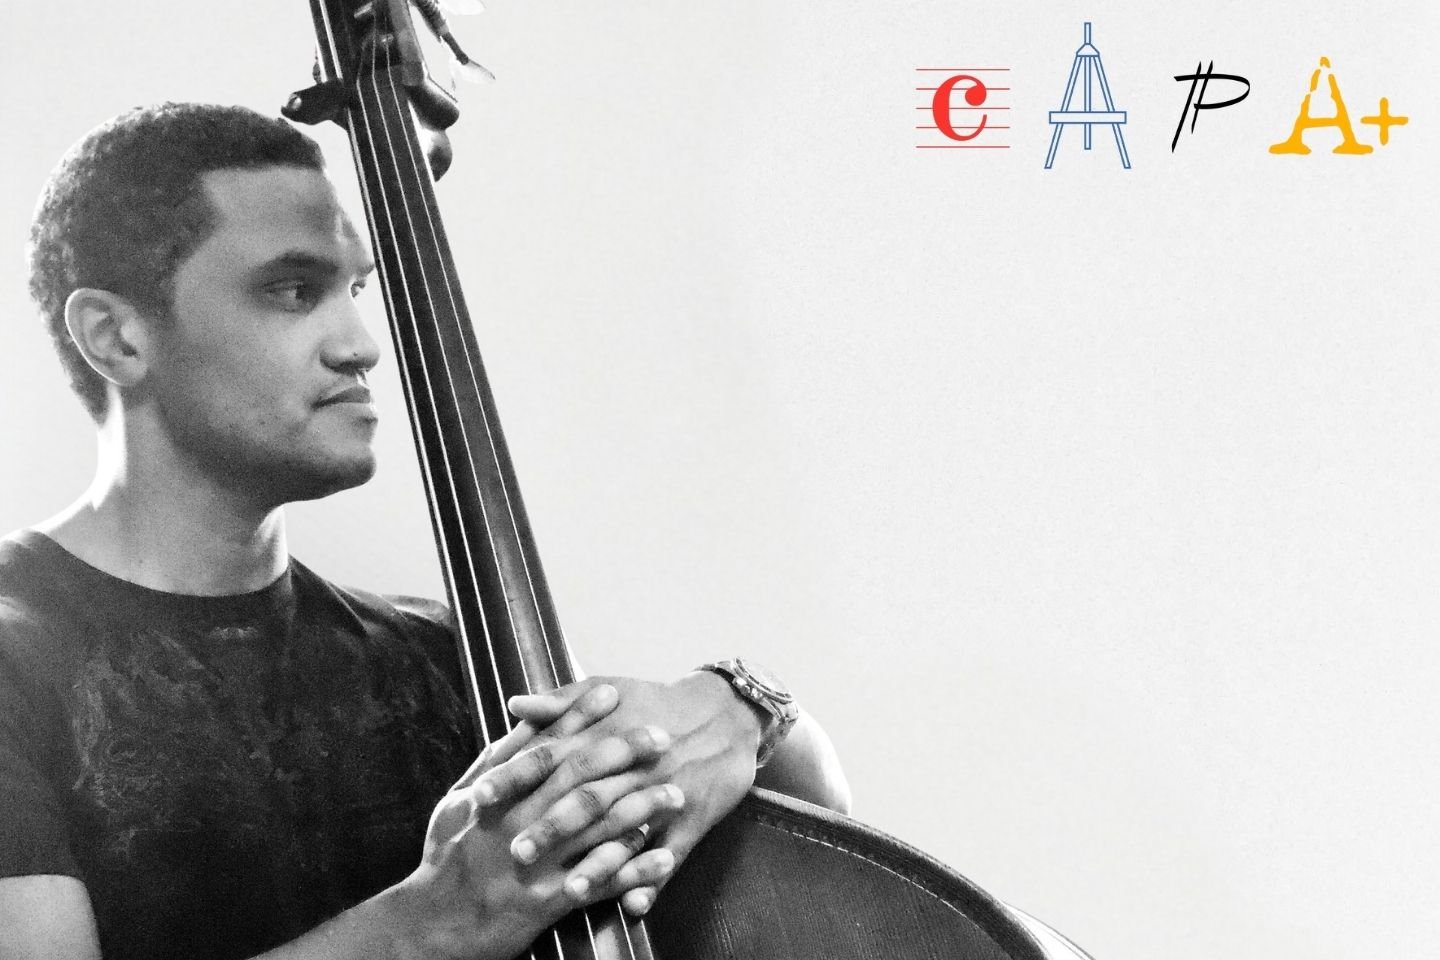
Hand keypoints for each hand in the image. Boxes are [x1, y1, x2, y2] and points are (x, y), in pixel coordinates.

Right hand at [393, 683, 686, 959]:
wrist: (431, 924)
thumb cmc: (447, 857)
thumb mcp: (459, 801)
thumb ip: (494, 762)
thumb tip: (522, 719)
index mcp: (499, 795)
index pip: (546, 744)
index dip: (580, 716)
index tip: (613, 692)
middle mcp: (519, 823)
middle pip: (580, 778)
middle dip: (625, 754)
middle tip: (662, 735)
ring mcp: (536, 863)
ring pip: (597, 828)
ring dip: (642, 809)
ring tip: (675, 794)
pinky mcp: (548, 902)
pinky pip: (601, 883)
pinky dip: (635, 870)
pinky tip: (663, 857)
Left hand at [508, 673, 763, 915]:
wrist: (726, 714)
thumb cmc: (657, 701)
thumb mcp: (609, 689)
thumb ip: (559, 701)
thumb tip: (513, 704)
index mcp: (605, 733)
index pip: (551, 754)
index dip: (515, 776)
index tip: (480, 797)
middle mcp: (630, 766)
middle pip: (586, 798)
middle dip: (550, 827)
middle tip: (514, 854)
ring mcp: (662, 793)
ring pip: (628, 832)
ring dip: (600, 863)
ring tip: (570, 891)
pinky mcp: (691, 819)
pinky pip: (672, 854)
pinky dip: (653, 879)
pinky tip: (633, 905)